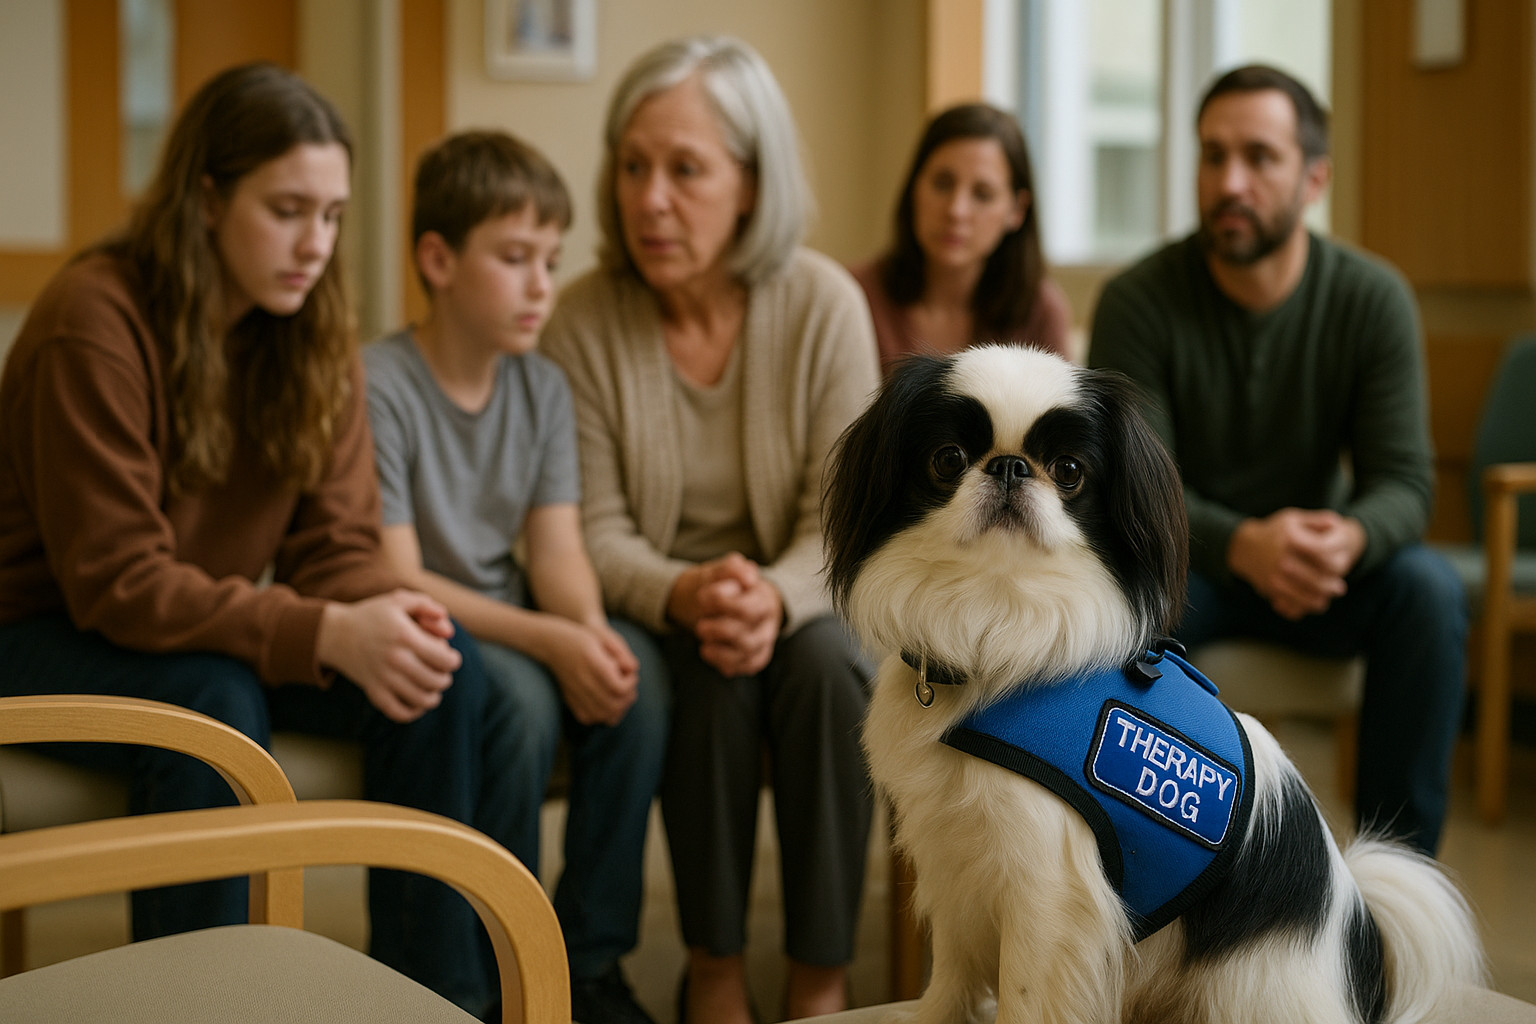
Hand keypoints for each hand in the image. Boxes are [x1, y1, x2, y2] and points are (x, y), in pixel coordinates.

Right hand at [317, 590, 461, 722]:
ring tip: (432, 690)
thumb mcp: (399, 600)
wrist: (335, 633)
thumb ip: (428, 606)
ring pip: (420, 699)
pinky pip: (398, 711)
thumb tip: (449, 631)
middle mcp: (395, 659)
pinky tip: (416, 704)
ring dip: (433, 697)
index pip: (444, 659)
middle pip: (436, 681)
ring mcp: (383, 677)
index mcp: (404, 636)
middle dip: (445, 679)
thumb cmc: (372, 615)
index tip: (450, 658)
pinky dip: (412, 713)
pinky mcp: (372, 691)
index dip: (453, 661)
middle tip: (441, 674)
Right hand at [542, 619, 639, 726]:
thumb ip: (620, 652)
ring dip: (617, 709)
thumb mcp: (602, 636)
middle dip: (628, 698)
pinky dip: (602, 716)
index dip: (631, 683)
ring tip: (621, 697)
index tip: (631, 674)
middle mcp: (582, 680)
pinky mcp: (569, 700)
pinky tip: (606, 703)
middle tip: (629, 687)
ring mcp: (574, 693)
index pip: (618, 687)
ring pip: (602, 716)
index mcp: (592, 662)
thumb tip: (634, 669)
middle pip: (613, 705)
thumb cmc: (581, 637)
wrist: (551, 644)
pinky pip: (589, 718)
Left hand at [693, 554, 783, 676]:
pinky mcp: (755, 656)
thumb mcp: (723, 571)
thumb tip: (748, 575)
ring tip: (702, 639)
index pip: (747, 609)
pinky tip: (707, 650)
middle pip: (748, 637)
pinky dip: (725, 662)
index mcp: (763, 598)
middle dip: (719, 632)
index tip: (702, 596)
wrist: (727, 598)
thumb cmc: (726, 584)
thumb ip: (732, 568)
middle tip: (700, 625)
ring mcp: (763, 641)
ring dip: (720, 650)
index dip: (722, 604)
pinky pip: (746, 666)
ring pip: (747, 654)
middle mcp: (767, 622)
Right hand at [1227, 509, 1365, 619]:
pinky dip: (1304, 606)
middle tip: (1339, 589)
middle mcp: (1281, 557)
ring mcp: (1275, 575)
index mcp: (1291, 537)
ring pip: (1307, 596)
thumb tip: (1337, 524)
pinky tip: (1312, 603)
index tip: (1343, 565)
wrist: (1243, 547)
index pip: (1323, 552)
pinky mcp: (1270, 589)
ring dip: (1320, 600)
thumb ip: (1317, 520)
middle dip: (1331, 586)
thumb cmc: (1276, 531)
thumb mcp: (1294, 519)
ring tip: (1326, 599)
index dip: (1336, 560)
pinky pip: (1292, 604)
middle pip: (1317, 579)